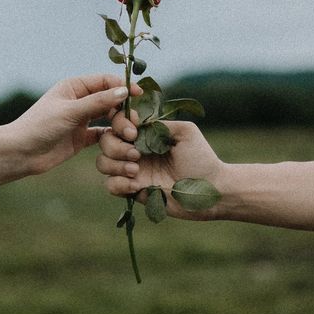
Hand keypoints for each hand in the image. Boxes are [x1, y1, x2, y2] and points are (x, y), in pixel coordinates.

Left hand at [4, 74, 141, 175]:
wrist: (19, 154)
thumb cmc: (40, 126)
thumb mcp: (70, 111)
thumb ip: (98, 102)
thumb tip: (124, 91)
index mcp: (74, 87)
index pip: (105, 81)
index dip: (123, 86)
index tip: (139, 95)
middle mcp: (79, 101)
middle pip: (110, 100)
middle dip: (124, 110)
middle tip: (133, 124)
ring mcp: (81, 119)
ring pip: (109, 118)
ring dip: (120, 125)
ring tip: (129, 136)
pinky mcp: (81, 138)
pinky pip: (103, 135)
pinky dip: (113, 138)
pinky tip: (122, 144)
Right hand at [97, 112, 226, 219]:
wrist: (210, 191)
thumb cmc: (201, 159)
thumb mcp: (185, 131)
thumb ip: (159, 123)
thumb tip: (135, 124)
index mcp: (146, 134)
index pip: (119, 122)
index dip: (119, 124)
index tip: (133, 132)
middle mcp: (135, 150)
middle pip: (105, 141)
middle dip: (116, 147)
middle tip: (137, 154)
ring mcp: (132, 171)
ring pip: (103, 163)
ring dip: (116, 165)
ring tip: (137, 171)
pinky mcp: (133, 191)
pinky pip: (110, 185)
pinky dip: (118, 184)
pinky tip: (137, 186)